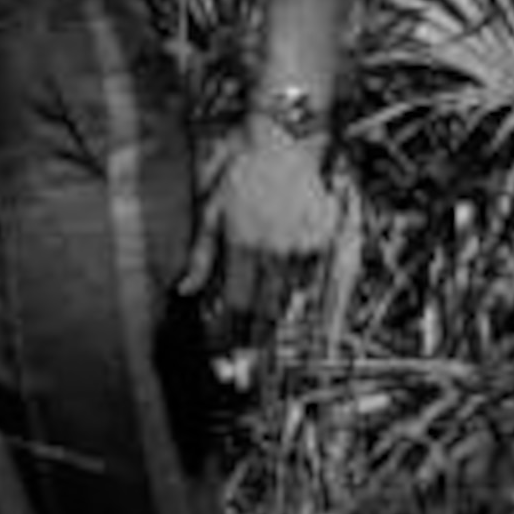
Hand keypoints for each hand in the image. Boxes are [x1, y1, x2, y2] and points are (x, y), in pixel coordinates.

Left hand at [180, 120, 341, 351]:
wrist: (285, 135)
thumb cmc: (239, 165)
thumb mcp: (209, 204)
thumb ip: (200, 252)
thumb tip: (185, 290)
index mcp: (242, 242)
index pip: (236, 302)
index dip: (228, 334)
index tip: (222, 362)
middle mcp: (275, 248)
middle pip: (266, 310)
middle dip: (253, 345)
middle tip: (243, 378)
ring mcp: (304, 245)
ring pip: (293, 298)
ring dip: (279, 326)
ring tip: (267, 360)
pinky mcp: (328, 238)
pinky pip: (318, 278)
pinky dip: (307, 297)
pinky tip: (305, 324)